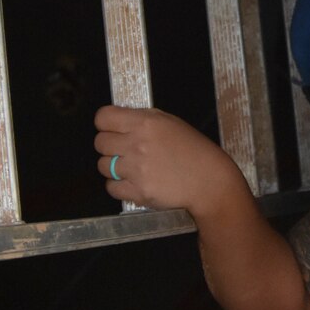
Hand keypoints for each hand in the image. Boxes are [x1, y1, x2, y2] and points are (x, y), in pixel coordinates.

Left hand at [94, 106, 246, 215]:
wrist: (209, 180)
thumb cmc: (194, 150)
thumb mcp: (170, 122)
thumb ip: (142, 119)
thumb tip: (119, 121)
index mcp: (145, 122)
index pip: (103, 117)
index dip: (106, 124)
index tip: (112, 129)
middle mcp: (136, 144)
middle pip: (99, 142)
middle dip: (109, 146)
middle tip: (124, 150)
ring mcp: (136, 169)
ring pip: (102, 166)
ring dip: (113, 167)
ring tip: (131, 168)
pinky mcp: (138, 192)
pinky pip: (111, 188)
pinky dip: (118, 186)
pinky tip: (133, 182)